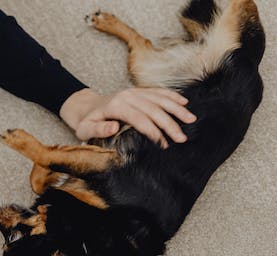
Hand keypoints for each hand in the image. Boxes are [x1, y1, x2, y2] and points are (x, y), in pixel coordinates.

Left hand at [60, 87, 195, 147]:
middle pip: (153, 109)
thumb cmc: (86, 122)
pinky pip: (158, 92)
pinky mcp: (139, 91)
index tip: (163, 144)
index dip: (153, 131)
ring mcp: (134, 92)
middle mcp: (128, 96)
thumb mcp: (85, 129)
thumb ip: (98, 129)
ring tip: (191, 120)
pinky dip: (172, 96)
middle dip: (169, 124)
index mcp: (116, 106)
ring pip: (160, 99)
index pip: (139, 119)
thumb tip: (114, 127)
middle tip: (182, 138)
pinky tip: (184, 103)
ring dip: (177, 109)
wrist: (85, 106)